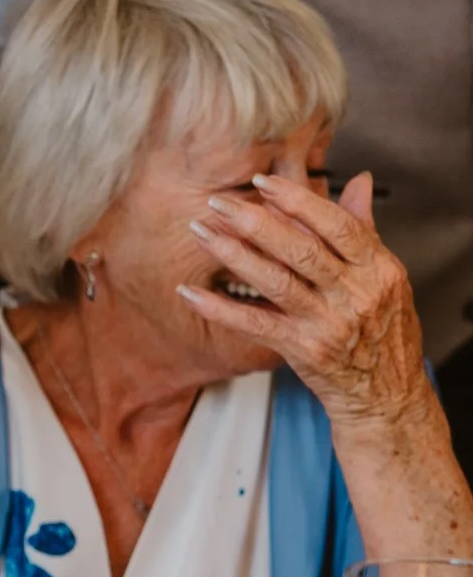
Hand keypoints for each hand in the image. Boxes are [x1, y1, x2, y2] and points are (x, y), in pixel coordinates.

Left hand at [182, 172, 430, 427]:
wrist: (386, 395)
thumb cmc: (383, 331)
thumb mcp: (385, 279)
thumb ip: (365, 230)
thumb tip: (359, 181)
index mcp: (379, 269)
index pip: (337, 225)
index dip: (298, 201)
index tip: (263, 182)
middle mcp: (356, 294)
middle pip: (300, 249)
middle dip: (255, 221)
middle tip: (219, 202)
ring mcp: (329, 323)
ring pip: (275, 281)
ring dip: (232, 254)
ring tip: (200, 232)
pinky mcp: (303, 349)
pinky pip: (253, 324)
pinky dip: (219, 308)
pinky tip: (189, 292)